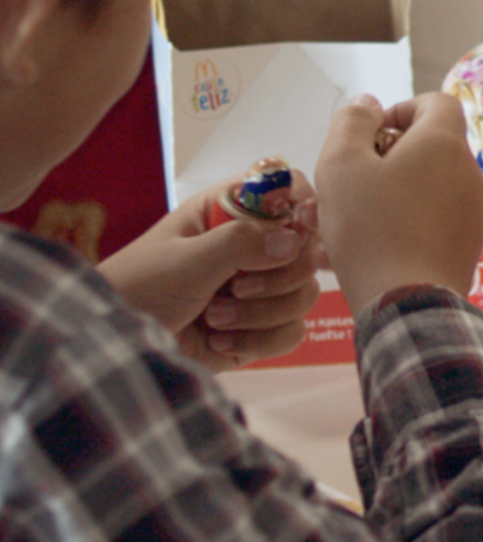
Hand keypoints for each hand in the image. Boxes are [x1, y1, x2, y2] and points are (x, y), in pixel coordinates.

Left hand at [99, 178, 319, 370]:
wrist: (116, 349)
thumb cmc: (139, 289)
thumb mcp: (185, 260)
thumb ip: (240, 243)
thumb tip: (295, 240)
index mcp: (232, 212)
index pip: (290, 192)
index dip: (303, 207)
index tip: (300, 229)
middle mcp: (253, 247)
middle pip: (308, 251)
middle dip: (276, 278)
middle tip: (235, 288)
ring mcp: (261, 290)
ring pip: (304, 294)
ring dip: (260, 313)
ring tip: (214, 318)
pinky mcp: (261, 329)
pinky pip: (292, 332)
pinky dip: (258, 340)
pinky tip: (220, 341)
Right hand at [314, 92, 482, 314]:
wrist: (408, 303)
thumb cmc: (370, 228)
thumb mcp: (342, 165)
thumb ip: (352, 123)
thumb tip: (369, 103)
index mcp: (444, 144)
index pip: (437, 102)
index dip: (401, 109)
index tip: (370, 137)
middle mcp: (470, 172)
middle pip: (432, 147)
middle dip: (391, 158)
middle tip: (354, 183)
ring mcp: (475, 211)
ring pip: (430, 188)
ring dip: (395, 194)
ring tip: (355, 222)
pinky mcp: (470, 246)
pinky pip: (435, 222)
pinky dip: (408, 224)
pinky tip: (374, 249)